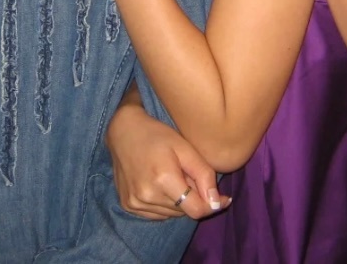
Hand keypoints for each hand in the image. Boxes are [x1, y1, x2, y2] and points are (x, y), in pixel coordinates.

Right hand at [106, 97, 228, 220]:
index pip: (196, 210)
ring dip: (179, 201)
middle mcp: (147, 196)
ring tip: (171, 177)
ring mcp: (135, 203)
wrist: (123, 131)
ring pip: (172, 214)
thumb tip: (217, 202)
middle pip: (184, 212)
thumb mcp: (186, 148)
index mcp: (163, 179)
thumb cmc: (157, 135)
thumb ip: (204, 175)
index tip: (223, 198)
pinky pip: (157, 214)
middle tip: (187, 175)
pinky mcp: (128, 205)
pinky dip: (165, 204)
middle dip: (193, 197)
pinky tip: (159, 184)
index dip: (212, 205)